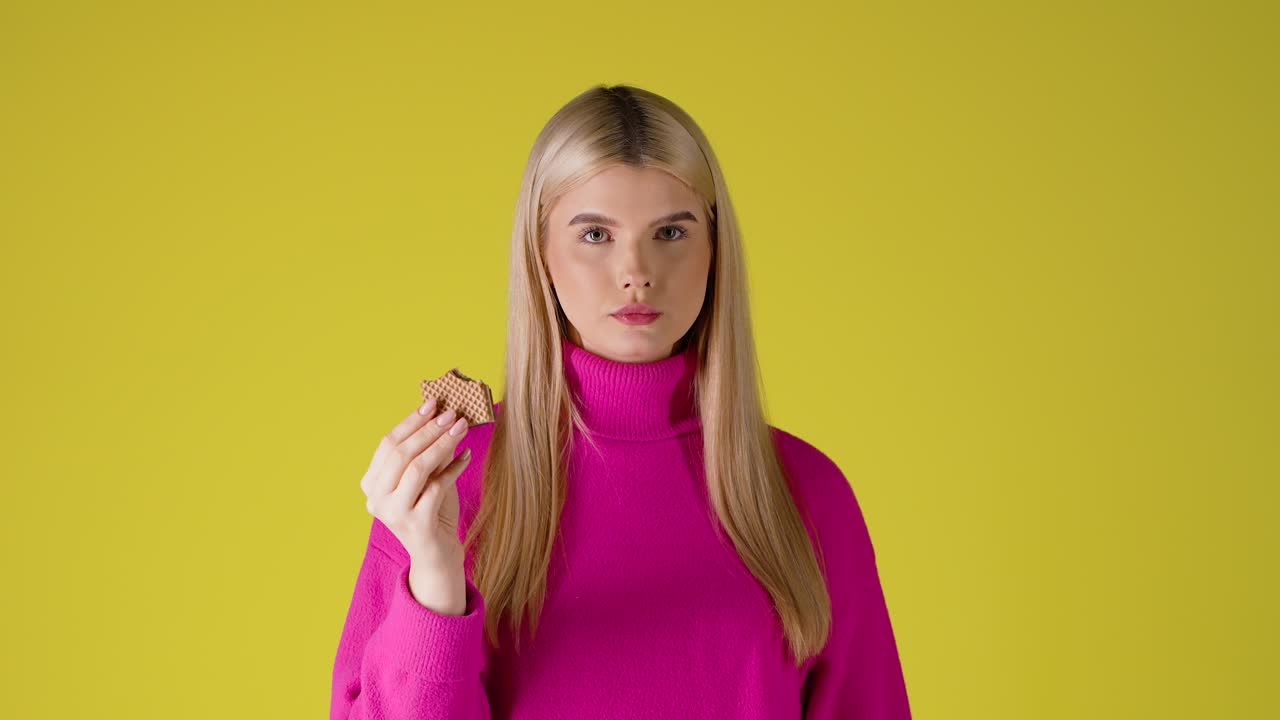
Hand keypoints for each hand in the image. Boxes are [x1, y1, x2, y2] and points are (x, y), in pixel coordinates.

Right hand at [361, 398, 472, 571]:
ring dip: (441, 444)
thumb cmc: (431, 511)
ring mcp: (394, 514)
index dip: (410, 421)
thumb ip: (428, 452)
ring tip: (461, 428)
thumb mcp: (426, 478)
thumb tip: (442, 415)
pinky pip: (437, 486)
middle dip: (428, 429)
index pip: (387, 444)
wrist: (437, 555)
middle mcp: (376, 500)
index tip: (432, 403)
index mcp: (371, 485)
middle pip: (401, 453)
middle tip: (452, 414)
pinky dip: (454, 468)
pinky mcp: (417, 524)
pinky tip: (466, 456)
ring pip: (417, 468)